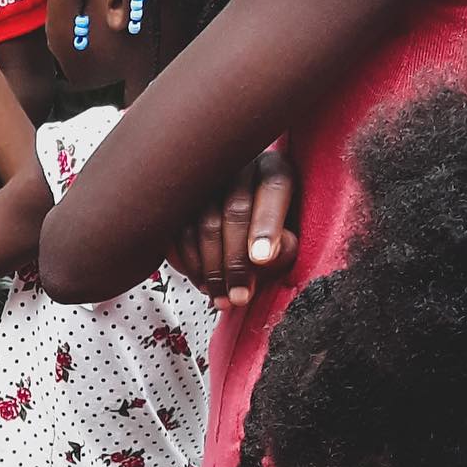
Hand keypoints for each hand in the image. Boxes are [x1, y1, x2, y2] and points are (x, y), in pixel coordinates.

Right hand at [169, 150, 297, 308]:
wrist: (245, 229)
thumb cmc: (273, 235)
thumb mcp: (291, 238)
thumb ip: (286, 247)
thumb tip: (263, 257)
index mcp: (274, 168)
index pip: (272, 189)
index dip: (267, 225)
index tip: (262, 260)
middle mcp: (237, 167)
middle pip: (234, 209)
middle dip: (236, 260)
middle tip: (239, 296)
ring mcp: (203, 183)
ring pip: (201, 223)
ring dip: (209, 269)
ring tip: (220, 298)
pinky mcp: (178, 202)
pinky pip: (176, 232)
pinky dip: (186, 263)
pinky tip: (201, 283)